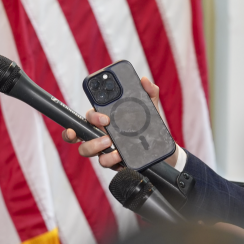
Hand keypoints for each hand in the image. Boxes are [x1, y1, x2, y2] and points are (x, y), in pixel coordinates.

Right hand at [61, 76, 179, 168]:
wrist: (164, 151)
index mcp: (105, 120)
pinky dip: (111, 160)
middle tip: (105, 131)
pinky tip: (122, 158)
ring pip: (86, 150)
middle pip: (79, 134)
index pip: (89, 117)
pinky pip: (105, 163)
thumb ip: (148, 93)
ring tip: (112, 145)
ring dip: (95, 146)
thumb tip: (144, 80)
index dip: (91, 117)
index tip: (104, 118)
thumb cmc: (150, 128)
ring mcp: (105, 149)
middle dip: (80, 132)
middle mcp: (100, 134)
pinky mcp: (113, 163)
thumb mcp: (151, 110)